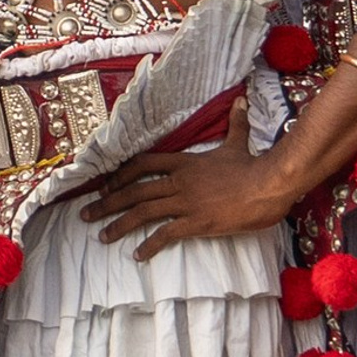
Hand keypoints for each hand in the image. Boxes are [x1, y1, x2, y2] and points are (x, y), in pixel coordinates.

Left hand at [76, 102, 291, 258]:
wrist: (270, 185)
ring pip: (143, 212)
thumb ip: (234, 124)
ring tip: (102, 236)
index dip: (120, 175)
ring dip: (119, 224)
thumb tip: (240, 101)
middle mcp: (178, 182)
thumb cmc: (254, 167)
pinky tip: (137, 255)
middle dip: (107, 203)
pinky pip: (166, 234)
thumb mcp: (238, 144)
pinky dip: (149, 245)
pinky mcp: (197, 223)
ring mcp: (186, 202)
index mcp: (184, 163)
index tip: (105, 186)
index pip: (142, 164)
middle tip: (87, 214)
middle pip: (134, 190)